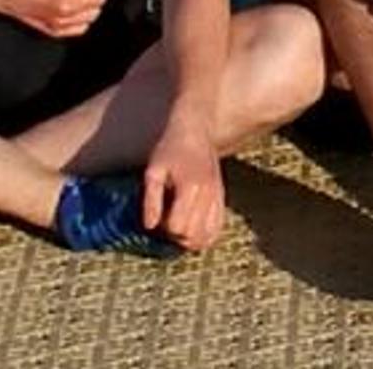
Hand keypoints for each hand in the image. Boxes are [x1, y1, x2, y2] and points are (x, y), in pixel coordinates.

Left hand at [140, 125, 226, 251]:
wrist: (196, 132)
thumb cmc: (170, 150)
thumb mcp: (153, 171)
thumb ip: (150, 200)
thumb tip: (150, 227)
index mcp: (190, 188)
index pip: (178, 227)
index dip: (164, 227)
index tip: (158, 215)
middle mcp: (208, 195)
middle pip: (192, 236)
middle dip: (175, 236)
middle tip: (166, 220)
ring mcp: (217, 198)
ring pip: (206, 237)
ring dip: (190, 239)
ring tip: (178, 226)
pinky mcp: (221, 199)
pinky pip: (217, 229)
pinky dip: (204, 236)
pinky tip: (192, 228)